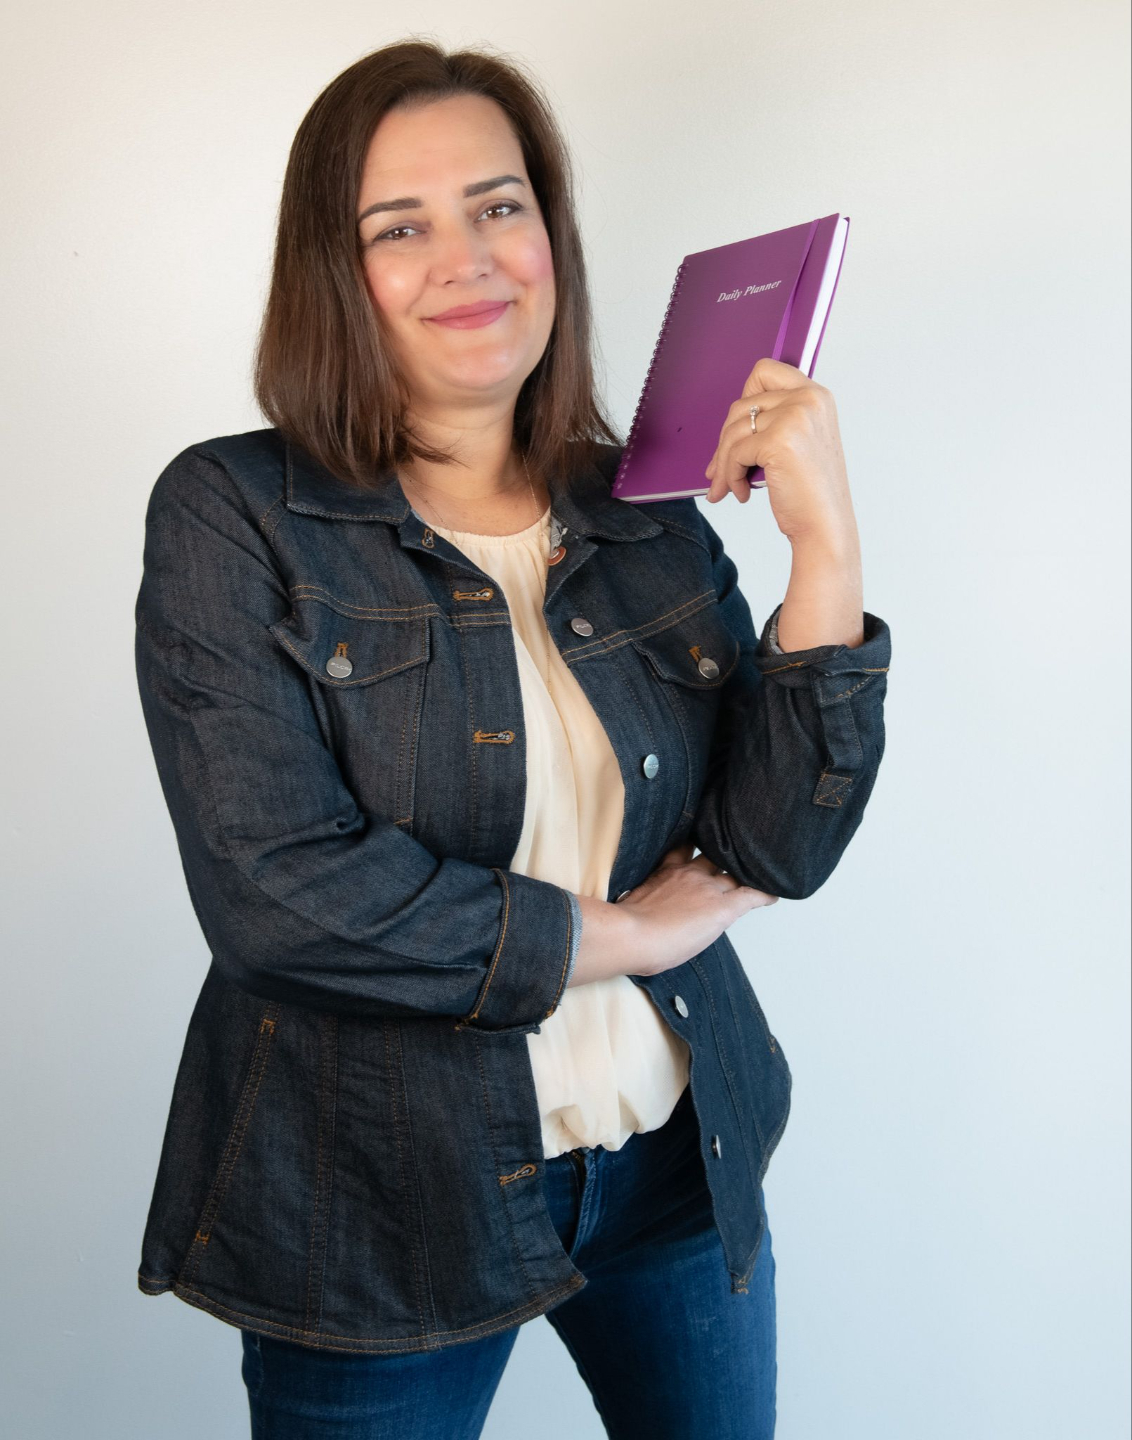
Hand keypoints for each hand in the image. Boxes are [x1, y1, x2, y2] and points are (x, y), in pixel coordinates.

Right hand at [613, 842, 777, 979]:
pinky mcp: (722, 908)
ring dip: (746, 873)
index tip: (703, 839)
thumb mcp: (632, 902)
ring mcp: (707, 889)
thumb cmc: (624, 927)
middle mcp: (690, 874)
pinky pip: (751, 896)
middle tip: (736, 850)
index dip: (697, 845)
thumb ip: (647, 897)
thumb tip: (647, 907)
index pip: (686, 848)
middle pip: (715, 857)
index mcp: (667, 871)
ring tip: (758, 870)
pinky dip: (764, 894)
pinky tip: (772, 894)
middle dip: (725, 854)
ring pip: (735, 874)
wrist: (632, 935)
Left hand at [703, 356, 855, 546]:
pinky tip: (740, 494)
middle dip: (725, 441)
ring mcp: (795, 416)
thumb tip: (728, 426)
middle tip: (719, 470)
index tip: (740, 427)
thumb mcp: (799, 443)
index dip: (745, 396)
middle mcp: (809, 399)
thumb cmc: (811, 493)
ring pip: (733, 431)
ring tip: (727, 487)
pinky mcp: (778, 440)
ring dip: (723, 463)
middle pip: (742, 405)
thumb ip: (775, 421)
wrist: (825, 527)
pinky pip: (734, 452)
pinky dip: (730, 475)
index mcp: (816, 395)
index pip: (765, 371)